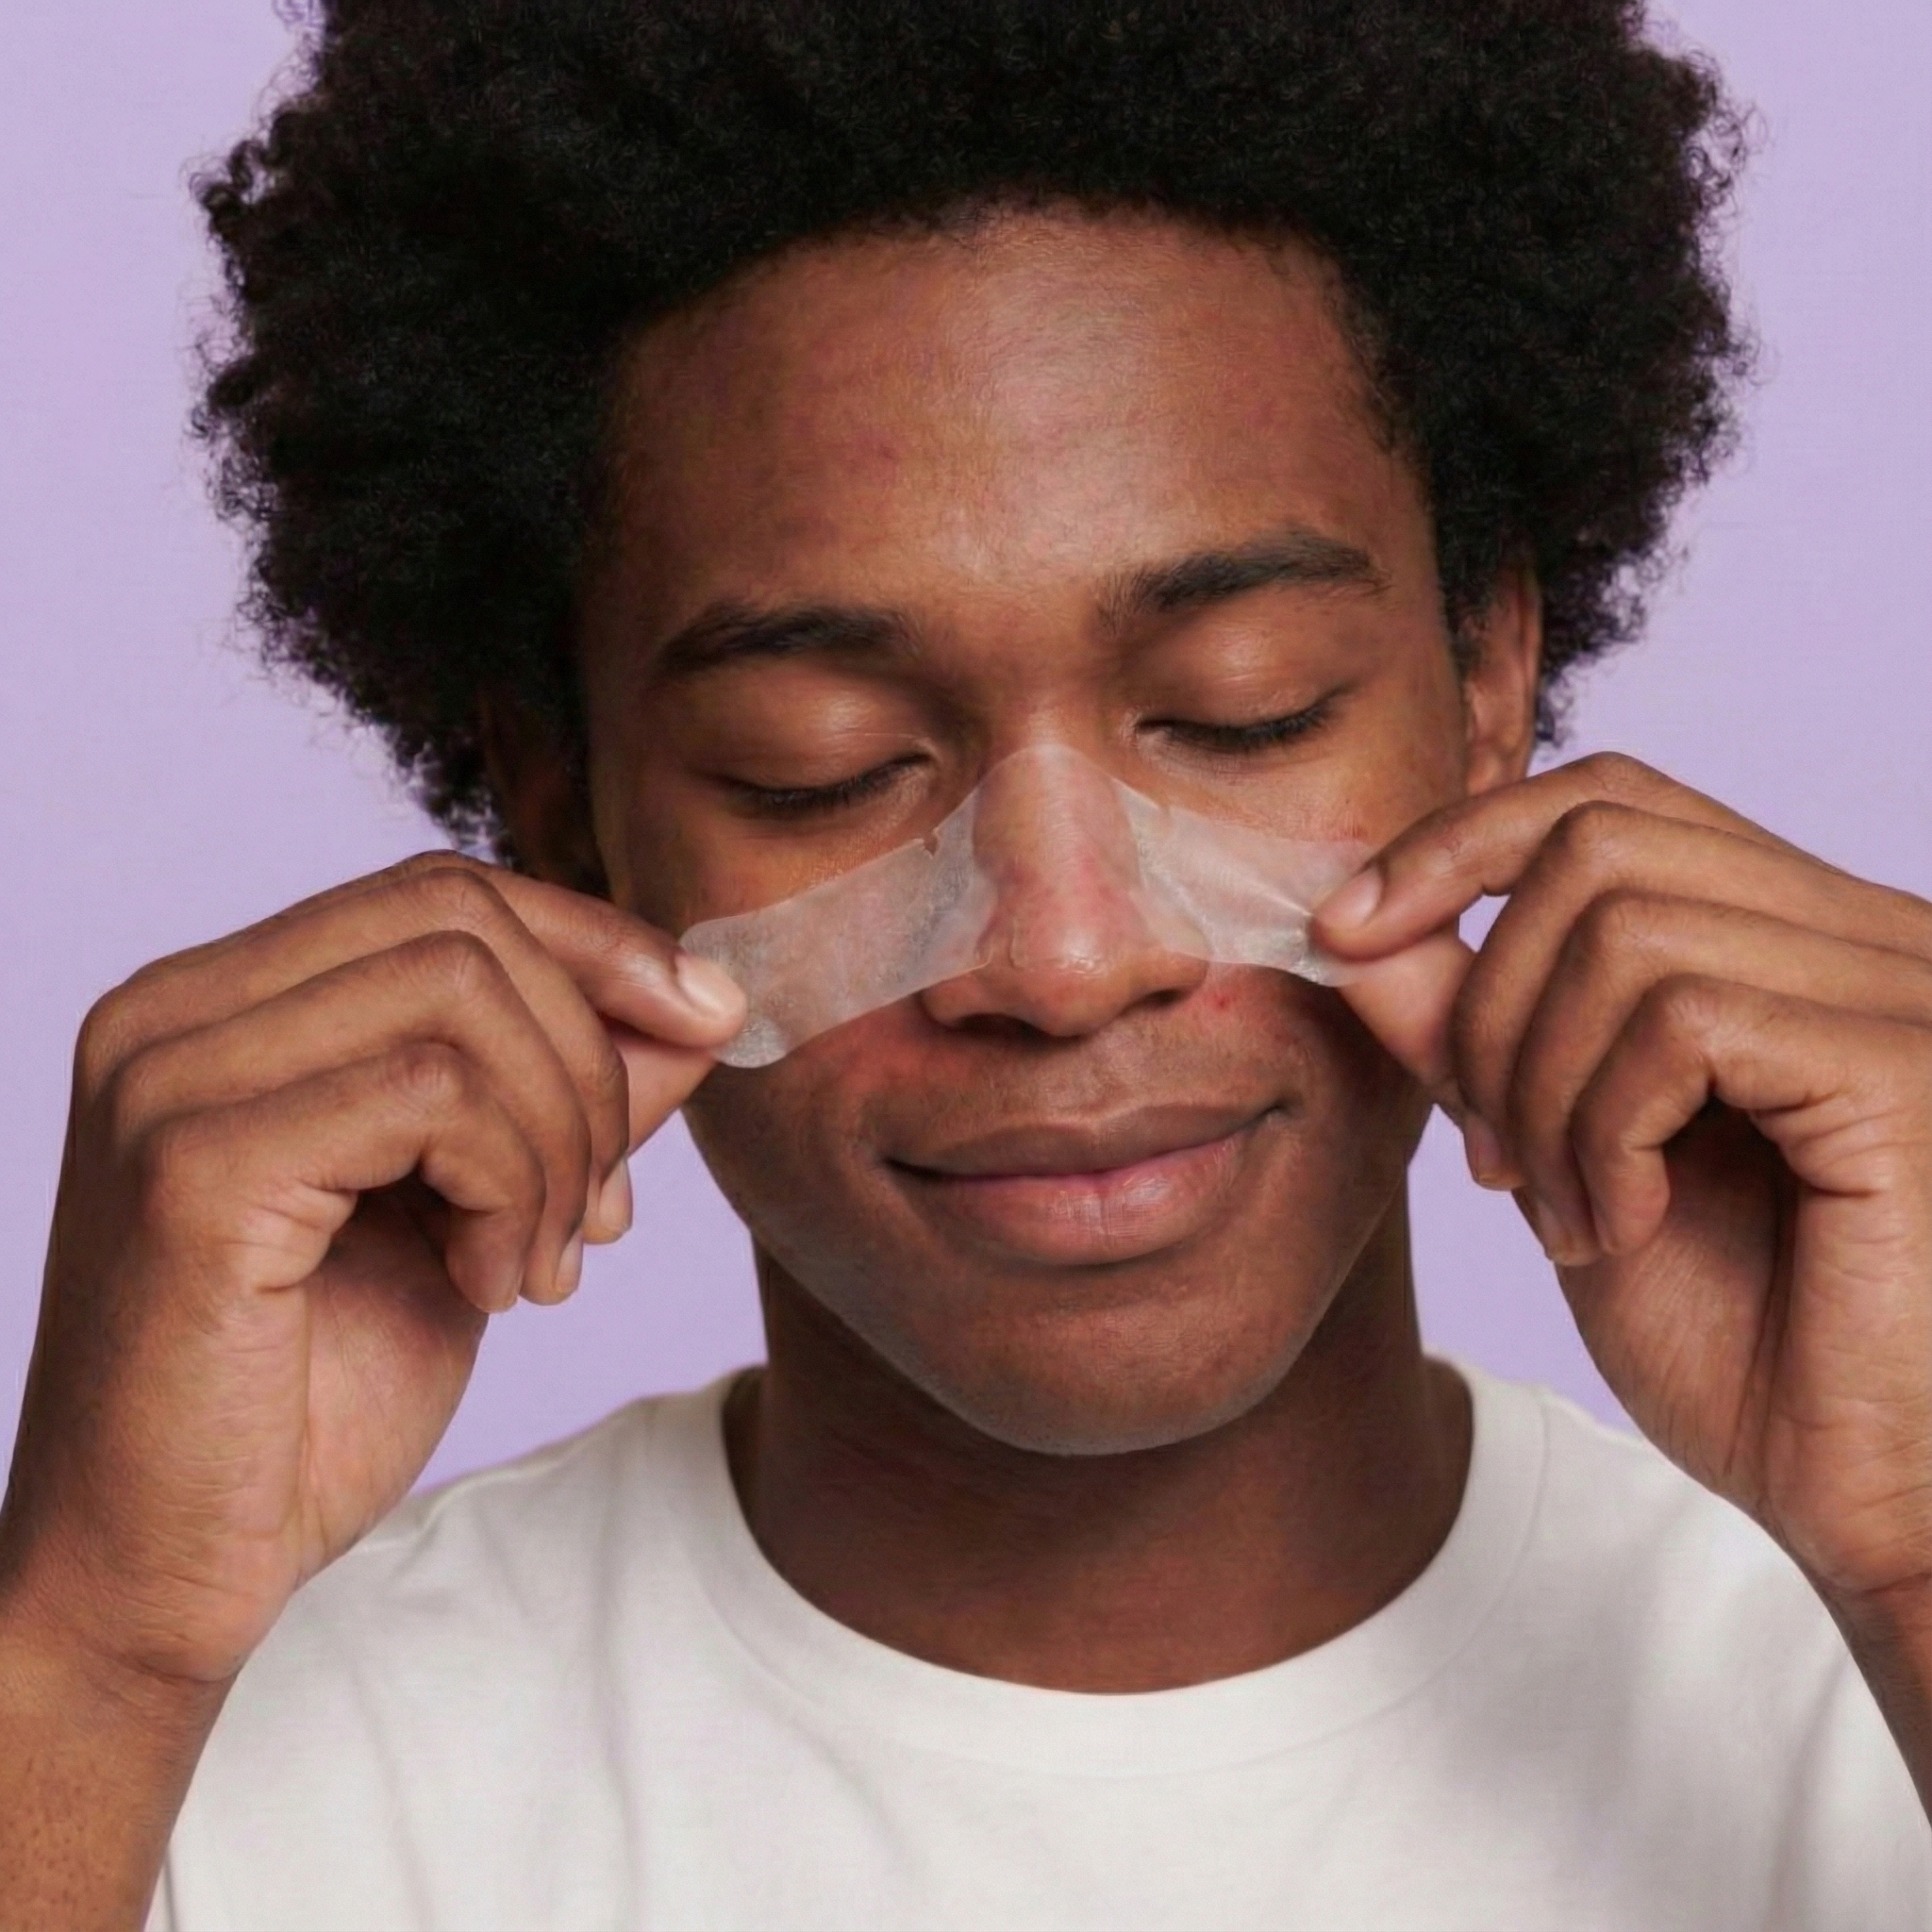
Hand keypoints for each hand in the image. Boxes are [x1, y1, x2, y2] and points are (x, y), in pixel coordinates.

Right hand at [0, 854, 743, 1691]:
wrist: (163, 1577)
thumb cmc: (309, 1400)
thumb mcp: (479, 1211)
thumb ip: (568, 1096)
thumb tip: (701, 1004)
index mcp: (223, 1005)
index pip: (444, 891)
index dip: (597, 943)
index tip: (709, 1021)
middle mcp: (171, 1013)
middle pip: (463, 921)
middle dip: (588, 1058)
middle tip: (601, 1208)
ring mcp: (167, 1079)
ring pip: (462, 996)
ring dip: (560, 1137)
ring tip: (542, 1263)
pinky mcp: (191, 1167)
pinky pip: (431, 1094)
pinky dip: (514, 1186)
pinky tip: (492, 1285)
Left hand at [1313, 754, 1931, 1617]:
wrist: (1871, 1503)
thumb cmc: (1742, 1345)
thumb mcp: (1558, 1161)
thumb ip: (1473, 1037)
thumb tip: (1356, 930)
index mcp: (1793, 940)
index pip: (1609, 798)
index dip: (1457, 842)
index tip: (1343, 930)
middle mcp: (1865, 934)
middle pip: (1595, 841)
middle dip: (1485, 996)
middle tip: (1489, 1148)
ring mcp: (1900, 989)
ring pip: (1622, 931)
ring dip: (1538, 1085)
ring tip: (1561, 1207)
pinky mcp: (1906, 1066)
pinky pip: (1684, 1022)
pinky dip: (1606, 1128)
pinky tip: (1626, 1225)